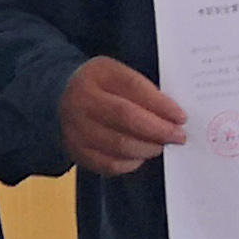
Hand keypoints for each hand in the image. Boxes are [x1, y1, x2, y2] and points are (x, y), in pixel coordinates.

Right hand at [58, 55, 189, 175]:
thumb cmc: (100, 85)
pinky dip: (130, 163)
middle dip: (158, 130)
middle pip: (126, 118)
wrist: (58, 97)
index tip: (180, 116)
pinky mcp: (75, 151)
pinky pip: (109, 164)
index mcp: (98, 75)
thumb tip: (172, 115)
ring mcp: (76, 128)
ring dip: (147, 148)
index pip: (133, 88)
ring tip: (160, 145)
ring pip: (119, 145)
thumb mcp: (118, 73)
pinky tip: (140, 155)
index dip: (160, 104)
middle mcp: (82, 100)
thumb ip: (142, 90)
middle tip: (178, 136)